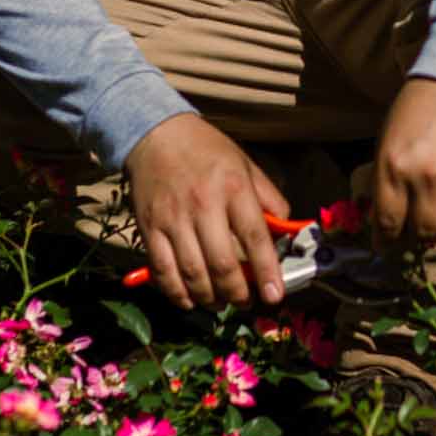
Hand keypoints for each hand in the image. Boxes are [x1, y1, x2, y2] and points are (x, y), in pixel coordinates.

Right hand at [124, 115, 286, 310]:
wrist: (156, 133)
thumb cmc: (206, 150)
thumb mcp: (245, 164)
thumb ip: (268, 198)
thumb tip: (286, 232)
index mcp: (233, 187)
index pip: (255, 237)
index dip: (266, 271)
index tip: (274, 295)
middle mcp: (203, 204)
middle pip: (222, 263)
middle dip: (237, 292)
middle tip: (245, 302)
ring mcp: (173, 218)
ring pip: (192, 273)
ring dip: (209, 298)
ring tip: (220, 303)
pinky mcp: (149, 227)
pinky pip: (162, 271)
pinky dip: (176, 293)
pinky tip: (189, 300)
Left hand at [369, 78, 435, 246]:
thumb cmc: (418, 106)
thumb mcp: (389, 139)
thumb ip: (386, 179)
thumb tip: (385, 220)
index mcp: (394, 166)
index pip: (387, 223)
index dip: (384, 241)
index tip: (383, 246)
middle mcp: (427, 177)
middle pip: (420, 231)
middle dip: (412, 236)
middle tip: (411, 231)